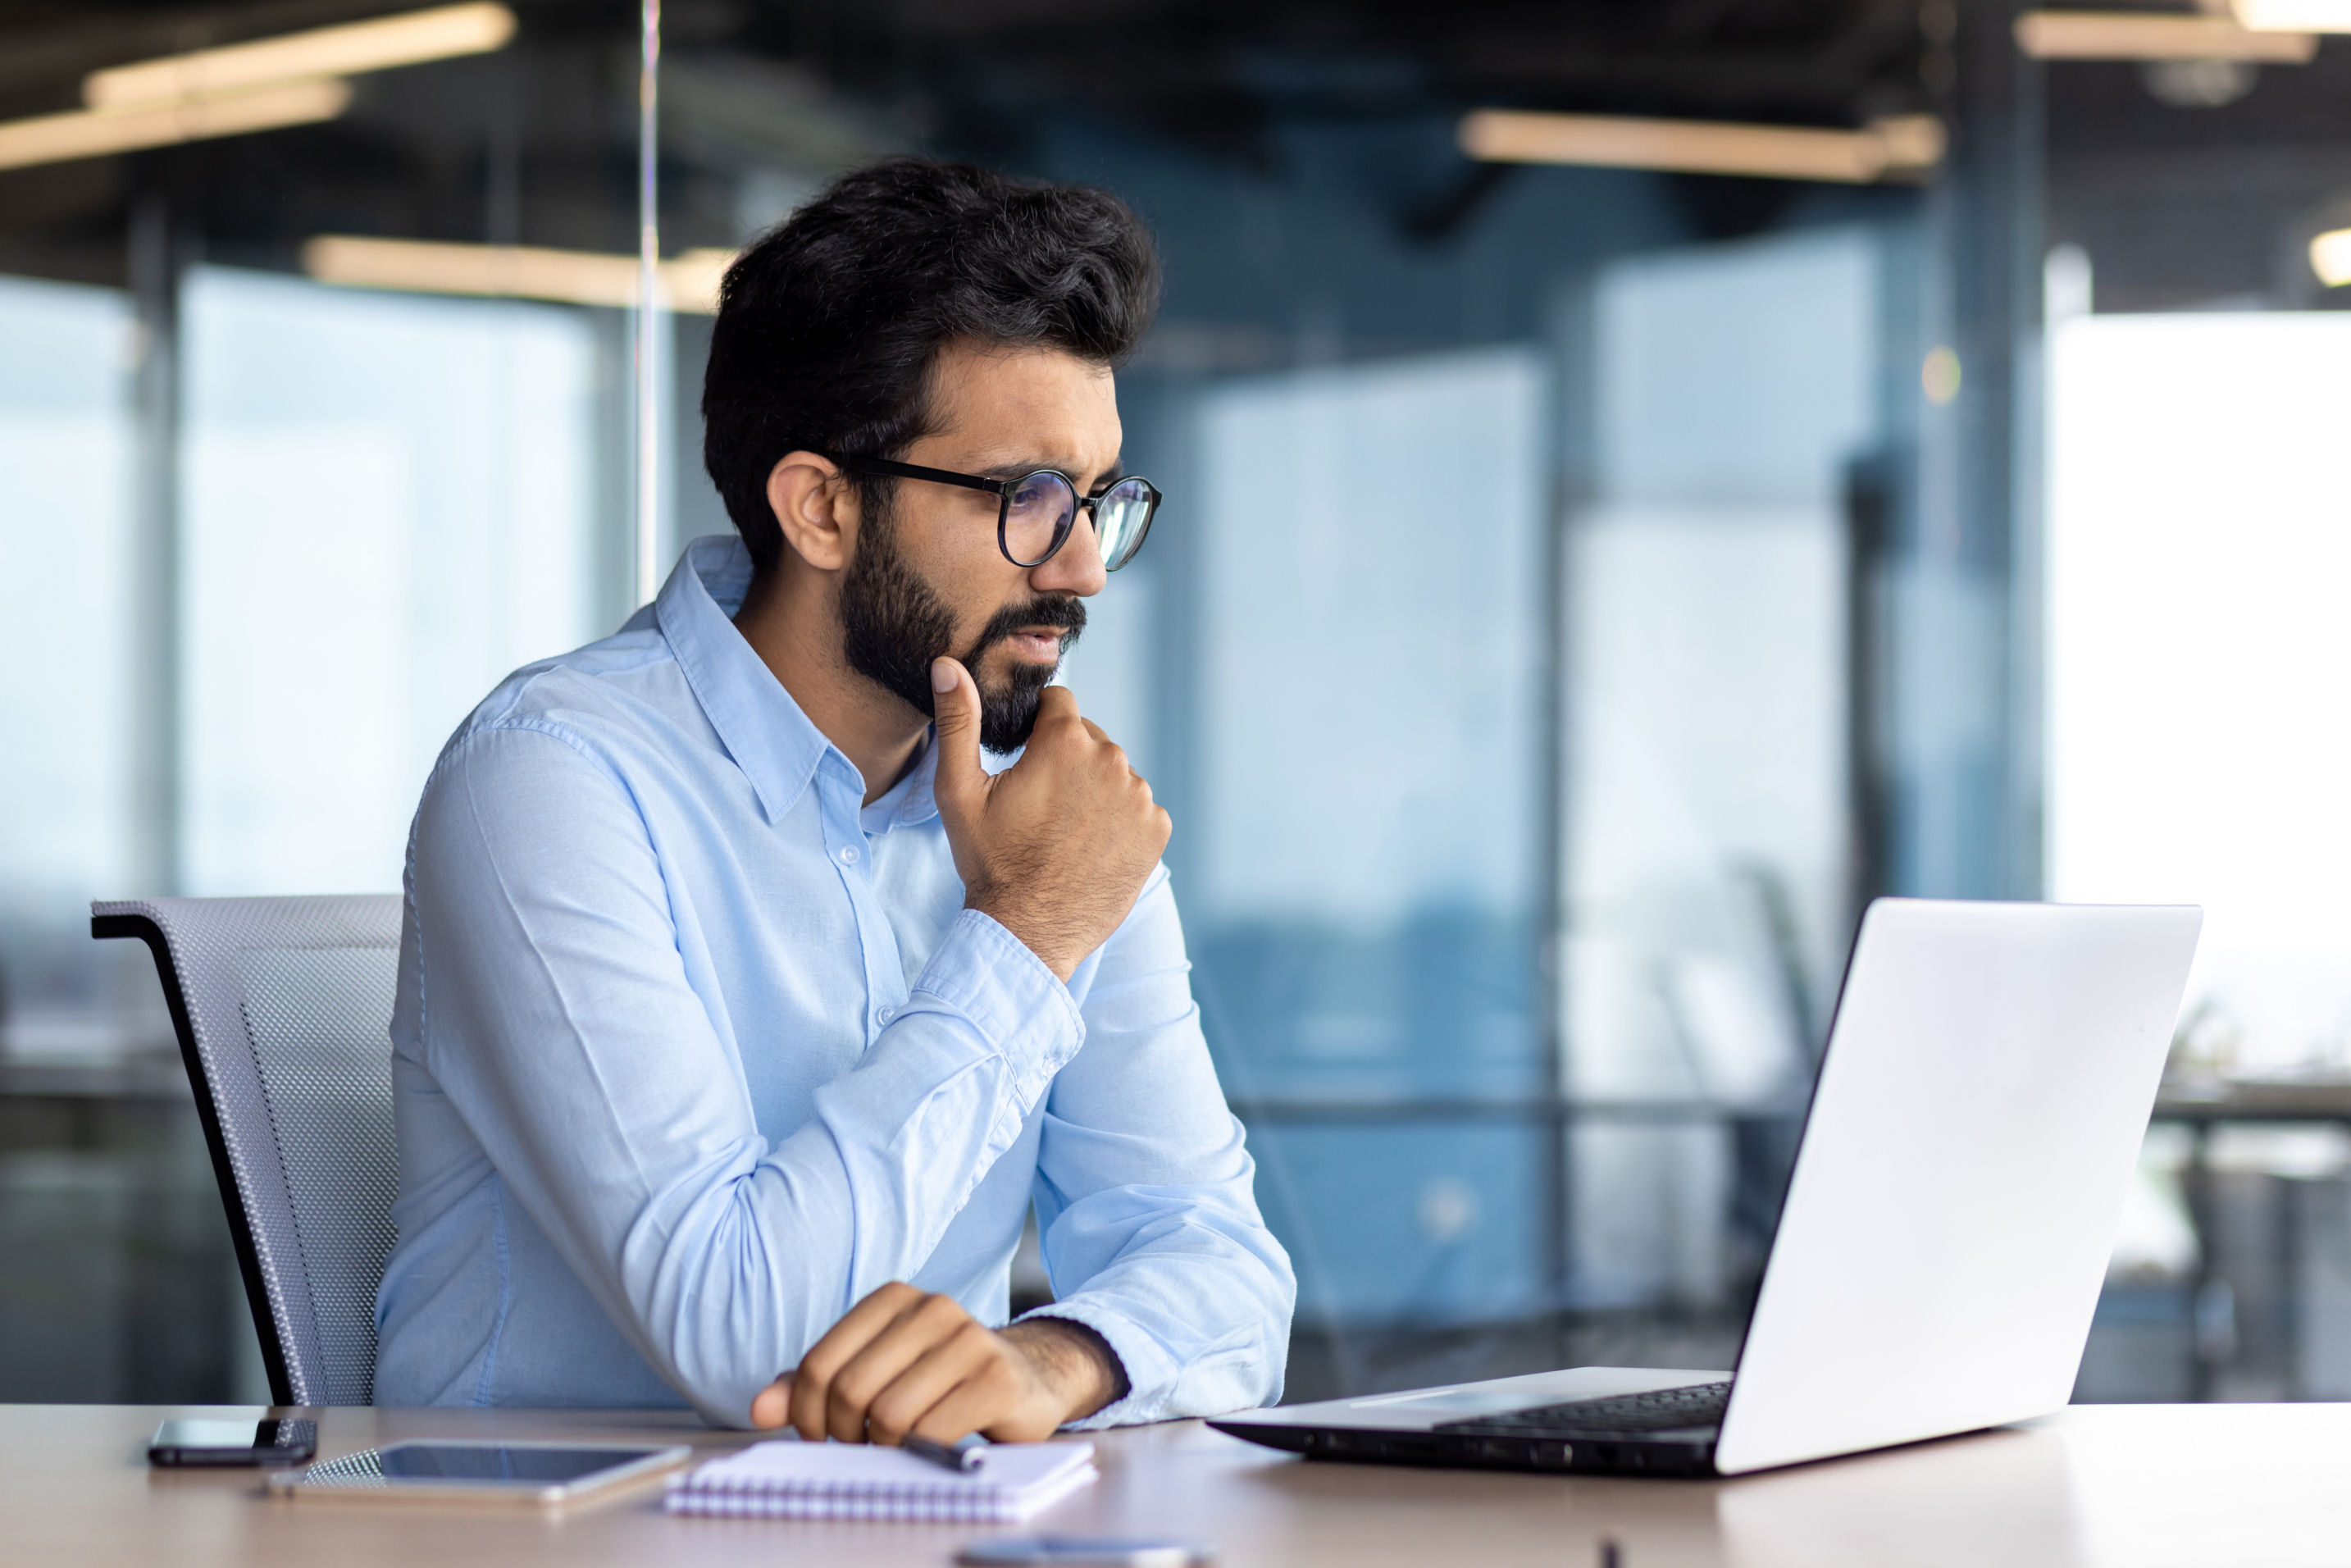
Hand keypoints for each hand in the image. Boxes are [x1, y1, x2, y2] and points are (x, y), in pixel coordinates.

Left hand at [747, 1282, 1122, 1441]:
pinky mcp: (996, 1379)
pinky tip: (931, 1445)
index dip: (806, 1414)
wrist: (1029, 1379)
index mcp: (893, 1299)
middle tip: (859, 1446)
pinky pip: (931, 1430)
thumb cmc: (940, 1380)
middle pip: (850, 1391)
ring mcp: (969, 1340)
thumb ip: (816, 1386)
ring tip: (897, 1444)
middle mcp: (932, 1308)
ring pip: (888, 1414)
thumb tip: (759, 1409)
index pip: (818, 1364)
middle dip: (844, 1434)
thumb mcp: (876, 1373)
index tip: (820, 1436)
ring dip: (884, 1445)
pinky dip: (920, 1450)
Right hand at [928, 658, 1169, 980]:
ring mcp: (1140, 796)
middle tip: (1039, 807)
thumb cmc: (989, 862)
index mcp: (1065, 740)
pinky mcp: (1156, 829)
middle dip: (1066, 760)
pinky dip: (1118, 820)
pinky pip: (1137, 808)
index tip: (1024, 762)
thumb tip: (946, 663)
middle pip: (1088, 739)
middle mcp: (1112, 759)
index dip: (1036, 729)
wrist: (1029, 932)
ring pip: (1114, 774)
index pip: (1058, 703)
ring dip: (1093, 790)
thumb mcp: (959, 790)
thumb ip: (958, 720)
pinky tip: (1090, 847)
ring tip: (1063, 831)